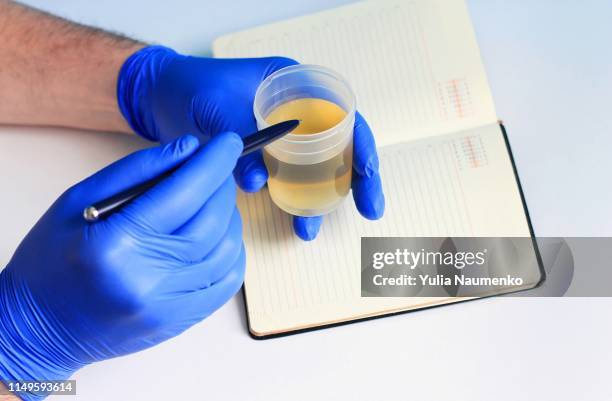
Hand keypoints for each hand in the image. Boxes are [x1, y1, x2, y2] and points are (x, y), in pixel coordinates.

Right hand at [0, 133, 244, 399]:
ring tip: (217, 200)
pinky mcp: (177, 323)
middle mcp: (147, 280)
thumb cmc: (52, 259)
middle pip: (211, 222)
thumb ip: (135, 170)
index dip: (214, 163)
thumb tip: (189, 149)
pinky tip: (220, 235)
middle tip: (220, 168)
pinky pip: (225, 284)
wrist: (39, 328)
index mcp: (116, 244)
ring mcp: (166, 307)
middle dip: (223, 186)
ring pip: (225, 252)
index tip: (230, 142)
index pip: (183, 194)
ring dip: (230, 218)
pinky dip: (233, 253)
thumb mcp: (77, 200)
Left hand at [117, 46, 384, 239]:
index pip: (343, 114)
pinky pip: (290, 183)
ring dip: (321, 201)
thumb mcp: (216, 106)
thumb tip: (258, 183)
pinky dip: (294, 203)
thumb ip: (240, 140)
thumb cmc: (190, 88)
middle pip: (341, 145)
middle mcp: (297, 112)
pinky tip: (297, 222)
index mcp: (295, 86)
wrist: (160, 99)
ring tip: (312, 228)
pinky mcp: (267, 161)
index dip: (363, 144)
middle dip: (358, 179)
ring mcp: (284, 139)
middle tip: (370, 209)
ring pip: (317, 170)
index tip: (368, 173)